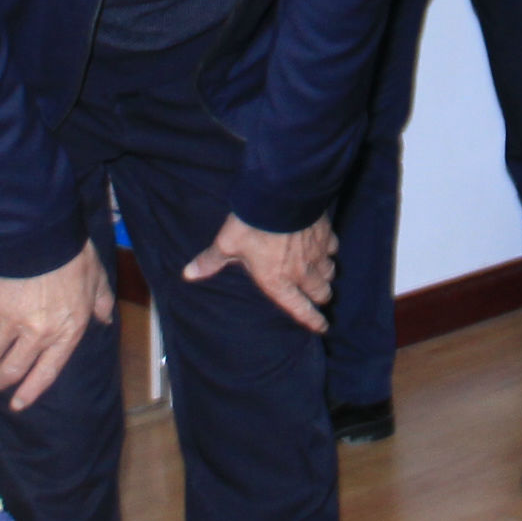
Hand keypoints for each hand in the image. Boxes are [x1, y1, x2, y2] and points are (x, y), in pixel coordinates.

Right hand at [0, 242, 113, 411]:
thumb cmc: (75, 258)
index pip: (46, 373)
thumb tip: (105, 318)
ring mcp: (11, 323)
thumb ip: (101, 302)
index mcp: (66, 332)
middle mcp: (38, 335)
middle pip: (12, 370)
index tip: (16, 404)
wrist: (42, 237)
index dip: (29, 392)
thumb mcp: (98, 280)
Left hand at [184, 211, 336, 330]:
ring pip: (329, 272)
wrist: (280, 194)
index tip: (322, 326)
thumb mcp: (226, 244)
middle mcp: (300, 272)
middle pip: (321, 293)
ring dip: (326, 275)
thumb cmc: (252, 224)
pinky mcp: (325, 234)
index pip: (300, 309)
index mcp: (277, 281)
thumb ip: (211, 261)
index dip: (313, 320)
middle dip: (320, 297)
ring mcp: (316, 253)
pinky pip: (333, 248)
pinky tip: (324, 246)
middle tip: (317, 296)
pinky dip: (329, 250)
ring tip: (321, 273)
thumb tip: (188, 274)